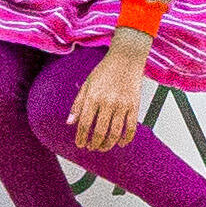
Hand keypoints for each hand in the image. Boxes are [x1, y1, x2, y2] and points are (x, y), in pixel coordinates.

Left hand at [68, 37, 151, 156]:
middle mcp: (107, 102)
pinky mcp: (135, 105)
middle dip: (94, 144)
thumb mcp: (87, 85)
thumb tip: (70, 123)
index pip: (85, 124)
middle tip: (91, 148)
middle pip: (99, 131)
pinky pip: (131, 127)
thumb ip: (78, 104)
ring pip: (115, 133)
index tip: (80, 144)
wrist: (126, 59)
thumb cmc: (104, 71)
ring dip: (108, 144)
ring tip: (103, 147)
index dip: (81, 137)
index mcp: (93, 97)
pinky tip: (121, 143)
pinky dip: (126, 139)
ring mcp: (122, 105)